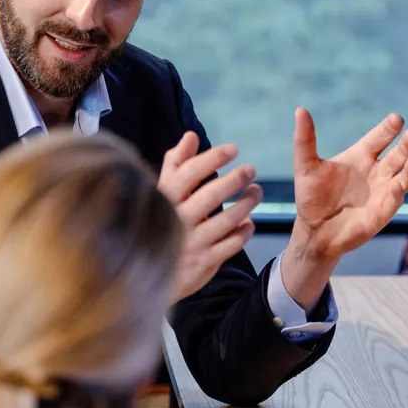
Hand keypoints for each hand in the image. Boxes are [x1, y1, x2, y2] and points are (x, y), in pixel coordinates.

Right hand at [159, 132, 262, 301]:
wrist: (150, 272)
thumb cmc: (162, 221)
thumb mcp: (163, 192)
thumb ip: (176, 163)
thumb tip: (191, 135)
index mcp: (165, 199)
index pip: (188, 173)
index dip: (212, 158)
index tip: (233, 150)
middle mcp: (176, 220)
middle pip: (211, 195)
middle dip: (235, 179)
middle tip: (251, 169)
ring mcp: (191, 243)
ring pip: (227, 220)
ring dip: (246, 203)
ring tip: (257, 191)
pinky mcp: (204, 262)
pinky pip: (232, 244)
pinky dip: (244, 231)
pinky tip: (249, 222)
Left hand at [290, 108, 407, 258]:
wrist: (314, 230)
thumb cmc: (311, 196)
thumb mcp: (306, 166)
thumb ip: (304, 139)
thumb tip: (300, 109)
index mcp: (361, 156)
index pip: (380, 137)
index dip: (388, 128)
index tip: (396, 119)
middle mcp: (376, 171)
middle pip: (398, 154)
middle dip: (406, 145)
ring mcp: (383, 190)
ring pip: (405, 176)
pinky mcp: (383, 211)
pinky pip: (395, 200)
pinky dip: (398, 192)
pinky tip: (396, 186)